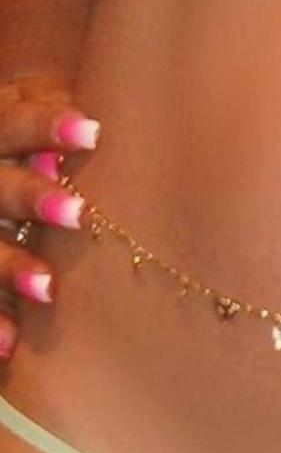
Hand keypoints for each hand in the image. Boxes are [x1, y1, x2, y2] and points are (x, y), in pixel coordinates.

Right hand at [0, 74, 99, 360]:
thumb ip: (50, 108)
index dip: (45, 125)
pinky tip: (11, 344)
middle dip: (31, 198)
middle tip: (79, 213)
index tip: (93, 131)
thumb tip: (99, 121)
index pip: (10, 120)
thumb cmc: (18, 147)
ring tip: (48, 289)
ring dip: (10, 267)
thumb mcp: (22, 115)